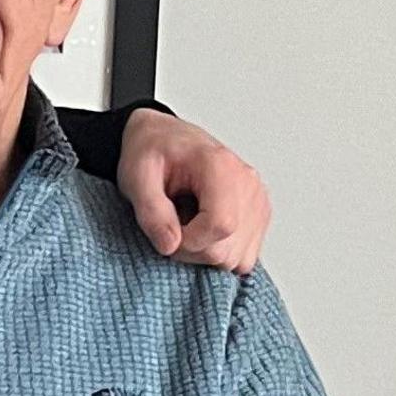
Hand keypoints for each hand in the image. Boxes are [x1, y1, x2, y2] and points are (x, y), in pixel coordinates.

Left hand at [118, 109, 269, 273]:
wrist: (164, 137)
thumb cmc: (150, 151)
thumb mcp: (136, 176)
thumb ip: (150, 211)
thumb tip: (170, 246)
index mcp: (221, 166)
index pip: (220, 225)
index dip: (188, 242)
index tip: (164, 232)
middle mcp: (248, 183)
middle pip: (227, 249)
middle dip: (191, 249)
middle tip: (169, 225)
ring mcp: (258, 201)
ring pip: (237, 258)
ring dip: (204, 251)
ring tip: (185, 221)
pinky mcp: (259, 216)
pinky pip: (243, 257)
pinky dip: (219, 251)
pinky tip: (201, 227)